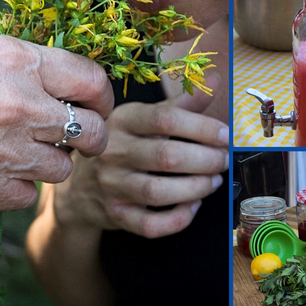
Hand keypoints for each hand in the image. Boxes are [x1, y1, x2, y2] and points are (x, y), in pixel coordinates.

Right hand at [0, 35, 113, 209]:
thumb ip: (42, 69)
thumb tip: (87, 90)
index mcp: (20, 63)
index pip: (93, 81)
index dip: (103, 96)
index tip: (98, 106)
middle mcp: (17, 106)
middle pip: (92, 132)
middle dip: (94, 136)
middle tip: (85, 136)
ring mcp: (1, 149)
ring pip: (63, 168)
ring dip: (53, 161)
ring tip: (29, 148)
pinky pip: (29, 195)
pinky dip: (21, 186)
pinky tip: (4, 168)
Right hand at [54, 85, 228, 237]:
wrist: (81, 186)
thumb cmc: (123, 144)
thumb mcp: (144, 117)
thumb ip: (181, 103)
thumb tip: (215, 79)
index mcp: (124, 121)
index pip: (165, 119)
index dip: (201, 127)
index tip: (225, 135)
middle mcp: (114, 152)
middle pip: (166, 157)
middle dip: (206, 160)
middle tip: (223, 160)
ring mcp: (112, 186)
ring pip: (159, 192)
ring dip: (196, 188)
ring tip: (214, 181)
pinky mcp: (116, 215)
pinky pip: (150, 225)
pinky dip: (178, 219)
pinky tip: (193, 205)